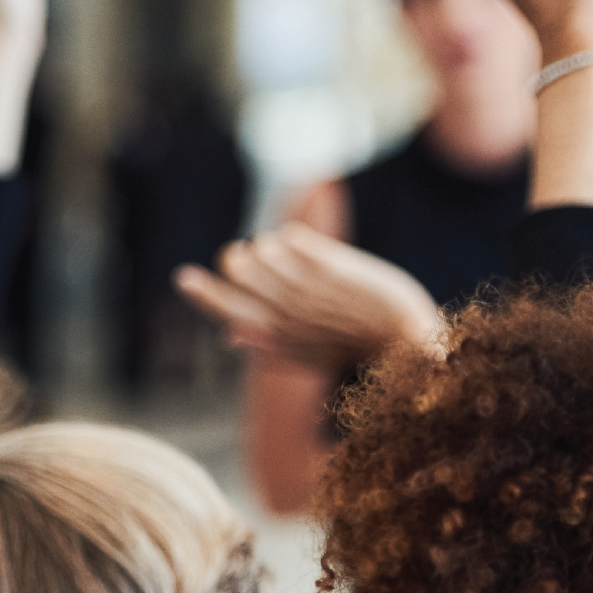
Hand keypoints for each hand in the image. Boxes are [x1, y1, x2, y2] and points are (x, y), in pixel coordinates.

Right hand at [177, 225, 444, 371]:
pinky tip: (301, 248)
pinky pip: (289, 237)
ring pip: (262, 250)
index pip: (225, 310)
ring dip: (268, 248)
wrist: (408, 342)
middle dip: (240, 259)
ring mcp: (307, 288)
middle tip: (251, 260)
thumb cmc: (358, 348)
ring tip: (281, 257)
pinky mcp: (329, 266)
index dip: (201, 292)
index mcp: (275, 337)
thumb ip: (267, 344)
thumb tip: (230, 337)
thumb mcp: (307, 355)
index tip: (184, 276)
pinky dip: (291, 239)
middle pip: (238, 270)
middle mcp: (285, 311)